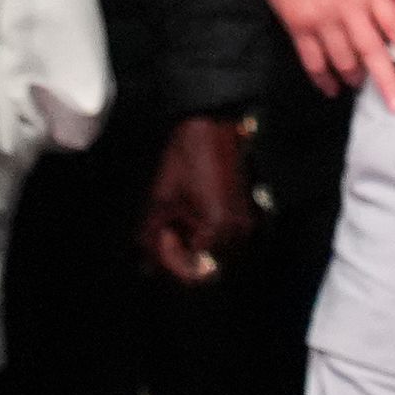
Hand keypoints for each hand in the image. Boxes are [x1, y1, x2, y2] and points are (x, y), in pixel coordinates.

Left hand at [141, 112, 254, 283]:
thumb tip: (147, 267)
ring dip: (195, 242)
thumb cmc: (186, 158)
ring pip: (216, 251)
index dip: (170, 256)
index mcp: (218, 229)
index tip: (163, 233)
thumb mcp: (160, 202)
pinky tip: (193, 213)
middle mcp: (238, 230)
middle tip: (168, 228)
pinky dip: (207, 232)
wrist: (209, 125)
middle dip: (183, 251)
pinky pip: (225, 236)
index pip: (192, 269)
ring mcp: (246, 220)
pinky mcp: (247, 210)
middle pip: (206, 264)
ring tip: (180, 218)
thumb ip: (152, 239)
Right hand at [257, 0, 394, 111]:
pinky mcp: (296, 25)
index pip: (394, 23)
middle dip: (386, 81)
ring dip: (354, 78)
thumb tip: (390, 28)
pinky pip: (312, 60)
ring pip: (342, 60)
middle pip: (371, 50)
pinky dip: (322, 78)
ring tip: (360, 85)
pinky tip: (331, 89)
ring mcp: (319, 18)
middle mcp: (345, 6)